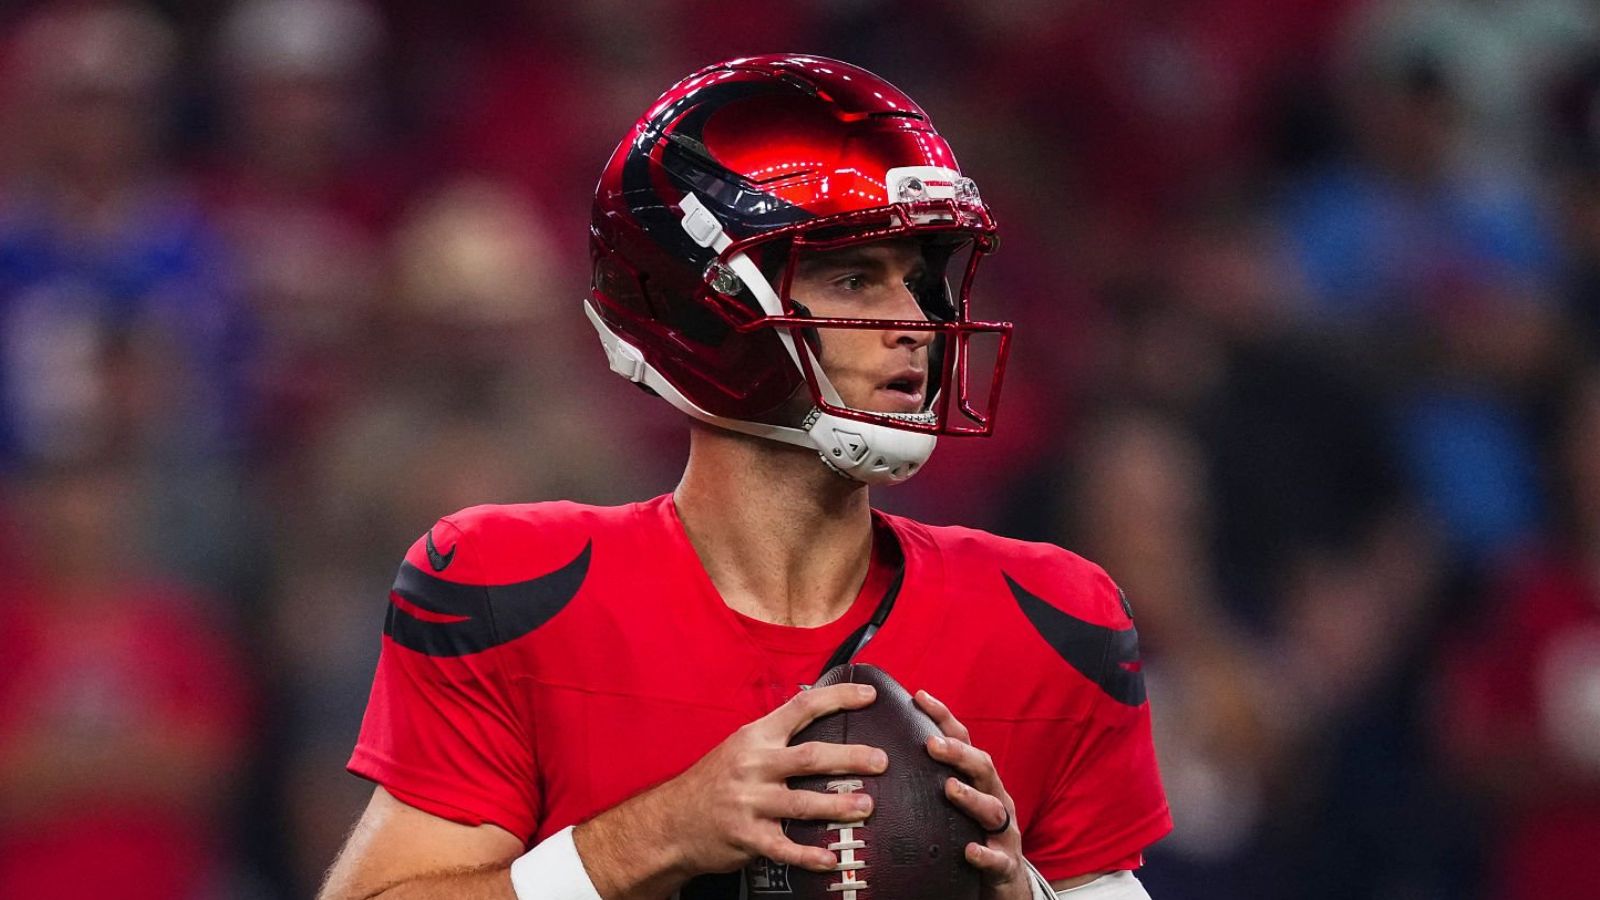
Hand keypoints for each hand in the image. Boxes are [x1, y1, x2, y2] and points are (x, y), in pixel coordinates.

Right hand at [577, 682, 887, 897]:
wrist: (672, 821)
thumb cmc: (713, 782)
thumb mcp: (740, 748)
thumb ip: (776, 738)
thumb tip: (821, 722)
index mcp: (756, 737)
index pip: (801, 707)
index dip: (837, 698)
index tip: (869, 696)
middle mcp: (754, 766)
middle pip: (810, 757)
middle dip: (850, 758)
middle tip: (880, 760)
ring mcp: (750, 802)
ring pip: (802, 802)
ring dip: (838, 805)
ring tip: (866, 807)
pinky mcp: (747, 836)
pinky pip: (784, 847)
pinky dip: (809, 854)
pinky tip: (831, 858)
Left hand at [917, 689, 1032, 899]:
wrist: (1003, 881)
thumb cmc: (968, 832)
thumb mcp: (951, 800)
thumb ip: (928, 776)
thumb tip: (880, 749)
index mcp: (978, 779)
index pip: (963, 740)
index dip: (943, 718)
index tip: (919, 697)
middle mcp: (994, 797)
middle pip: (982, 767)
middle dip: (958, 754)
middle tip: (931, 744)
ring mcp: (1002, 830)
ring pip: (992, 808)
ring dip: (971, 797)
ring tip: (950, 788)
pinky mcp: (1005, 863)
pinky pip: (997, 858)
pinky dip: (984, 853)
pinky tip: (969, 850)